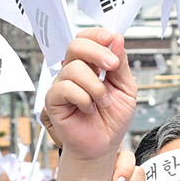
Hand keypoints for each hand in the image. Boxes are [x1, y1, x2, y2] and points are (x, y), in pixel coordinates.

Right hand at [41, 30, 136, 162]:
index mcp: (91, 65)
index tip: (111, 39)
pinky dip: (83, 98)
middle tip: (112, 66)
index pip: (86, 38)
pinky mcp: (53, 100)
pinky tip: (88, 109)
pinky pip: (65, 88)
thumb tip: (117, 38)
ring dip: (96, 87)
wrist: (104, 145)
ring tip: (102, 103)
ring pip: (74, 68)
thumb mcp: (126, 88)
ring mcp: (62, 85)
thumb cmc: (113, 119)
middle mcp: (74, 71)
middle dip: (97, 52)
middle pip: (76, 45)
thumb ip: (121, 64)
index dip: (96, 35)